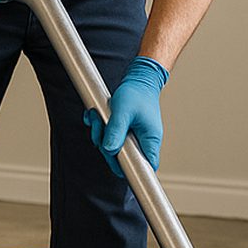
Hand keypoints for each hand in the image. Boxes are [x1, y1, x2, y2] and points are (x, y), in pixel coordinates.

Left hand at [84, 56, 168, 177]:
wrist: (138, 78)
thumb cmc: (136, 92)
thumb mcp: (123, 112)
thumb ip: (116, 131)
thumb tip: (109, 150)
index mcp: (149, 139)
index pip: (146, 167)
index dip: (130, 170)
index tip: (115, 161)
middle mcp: (143, 140)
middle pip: (123, 158)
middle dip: (106, 146)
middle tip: (100, 129)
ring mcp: (134, 135)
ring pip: (113, 146)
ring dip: (100, 133)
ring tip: (97, 118)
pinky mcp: (125, 129)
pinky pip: (110, 135)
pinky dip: (101, 127)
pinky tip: (97, 116)